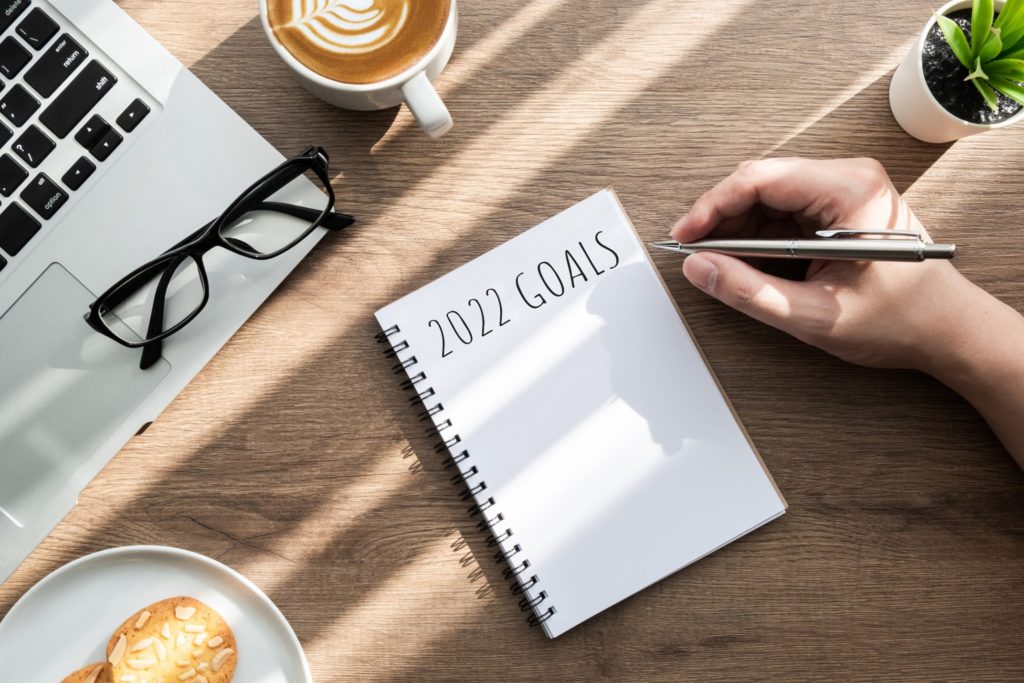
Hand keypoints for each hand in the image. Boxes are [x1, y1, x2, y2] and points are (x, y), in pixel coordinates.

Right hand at [670, 157, 985, 372]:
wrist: (945, 328)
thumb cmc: (899, 320)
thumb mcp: (815, 315)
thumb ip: (750, 292)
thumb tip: (699, 268)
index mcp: (849, 191)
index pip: (760, 179)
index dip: (712, 207)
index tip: (684, 237)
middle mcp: (848, 178)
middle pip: (759, 182)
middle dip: (720, 219)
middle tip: (695, 255)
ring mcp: (843, 188)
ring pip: (766, 195)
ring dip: (737, 229)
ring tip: (721, 266)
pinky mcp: (837, 205)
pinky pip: (782, 209)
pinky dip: (757, 236)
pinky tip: (748, 264)